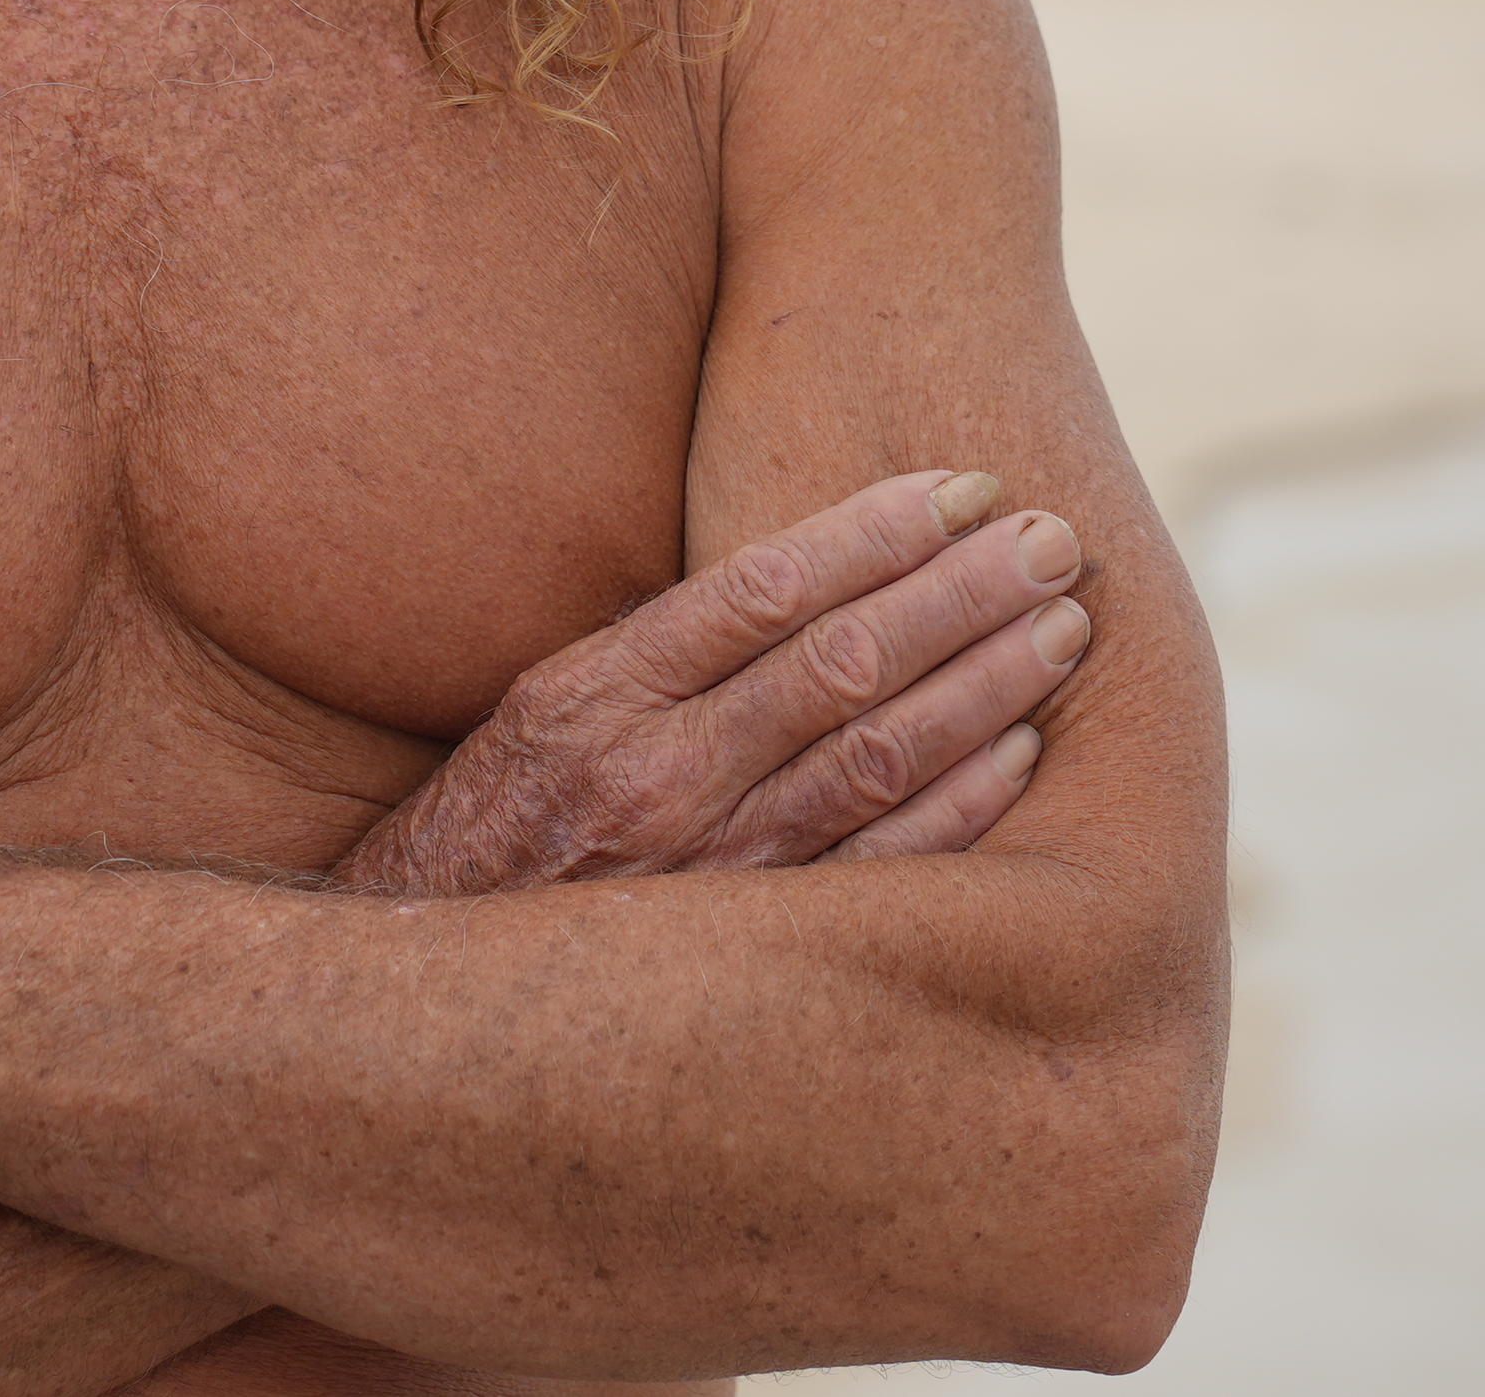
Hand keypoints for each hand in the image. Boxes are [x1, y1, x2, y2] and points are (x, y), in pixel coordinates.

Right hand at [333, 471, 1090, 893]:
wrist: (422, 999)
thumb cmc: (494, 830)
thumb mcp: (542, 711)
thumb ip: (658, 650)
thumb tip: (798, 573)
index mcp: (596, 696)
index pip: (765, 589)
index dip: (876, 531)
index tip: (961, 486)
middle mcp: (654, 779)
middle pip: (841, 665)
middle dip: (961, 594)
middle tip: (1053, 539)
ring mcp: (707, 875)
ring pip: (875, 761)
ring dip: (983, 686)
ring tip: (1063, 627)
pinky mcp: (749, 956)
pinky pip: (876, 874)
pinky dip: (956, 810)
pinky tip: (1021, 752)